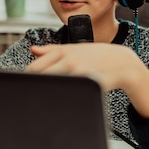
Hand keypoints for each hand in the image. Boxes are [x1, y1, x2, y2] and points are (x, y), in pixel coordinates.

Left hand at [27, 44, 148, 117]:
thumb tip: (33, 50)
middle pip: (39, 78)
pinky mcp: (87, 84)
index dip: (26, 80)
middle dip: (35, 88)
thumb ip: (52, 50)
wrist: (123, 63)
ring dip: (47, 94)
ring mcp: (77, 73)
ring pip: (52, 87)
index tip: (25, 87)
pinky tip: (64, 100)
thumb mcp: (75, 48)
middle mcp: (68, 61)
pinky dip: (63, 98)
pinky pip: (69, 94)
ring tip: (49, 99)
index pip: (33, 68)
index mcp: (62, 51)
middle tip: (33, 96)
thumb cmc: (98, 56)